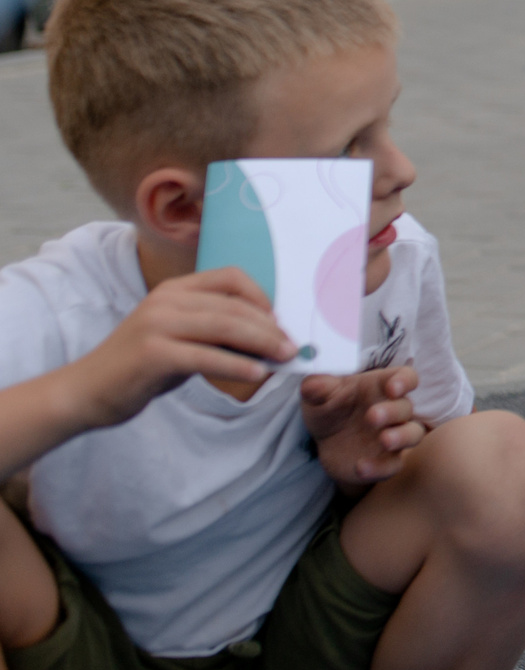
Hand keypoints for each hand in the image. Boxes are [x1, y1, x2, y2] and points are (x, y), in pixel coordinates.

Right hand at [63, 269, 298, 430]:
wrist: (86, 391)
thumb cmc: (141, 367)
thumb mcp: (180, 338)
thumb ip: (214, 331)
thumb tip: (269, 335)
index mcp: (175, 290)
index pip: (230, 277)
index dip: (261, 296)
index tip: (281, 319)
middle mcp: (166, 300)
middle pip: (233, 306)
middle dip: (269, 326)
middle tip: (293, 346)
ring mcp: (157, 325)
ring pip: (224, 326)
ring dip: (261, 343)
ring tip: (284, 358)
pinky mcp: (152, 353)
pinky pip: (206, 356)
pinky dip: (236, 365)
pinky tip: (257, 374)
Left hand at [301, 366, 424, 486]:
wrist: (326, 442)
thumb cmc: (329, 408)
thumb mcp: (318, 396)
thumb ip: (317, 388)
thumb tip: (312, 385)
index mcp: (382, 386)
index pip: (406, 377)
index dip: (405, 381)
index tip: (393, 387)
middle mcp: (394, 410)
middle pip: (406, 407)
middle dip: (392, 412)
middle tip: (372, 416)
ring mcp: (394, 435)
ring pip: (412, 434)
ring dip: (401, 437)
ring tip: (385, 440)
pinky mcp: (387, 461)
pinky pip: (393, 465)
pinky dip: (380, 467)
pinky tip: (360, 467)